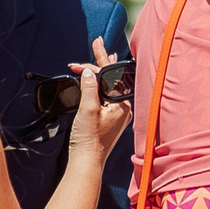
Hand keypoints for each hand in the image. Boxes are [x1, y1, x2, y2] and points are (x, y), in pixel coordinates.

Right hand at [65, 37, 131, 168]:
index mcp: (122, 104)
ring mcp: (117, 114)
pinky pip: (106, 96)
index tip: (93, 46)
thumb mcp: (87, 110)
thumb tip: (88, 72)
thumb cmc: (89, 141)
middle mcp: (123, 108)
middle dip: (98, 64)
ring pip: (109, 86)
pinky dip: (99, 85)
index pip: (111, 74)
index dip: (99, 60)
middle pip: (111, 79)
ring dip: (99, 72)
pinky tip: (96, 80)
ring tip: (100, 56)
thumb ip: (89, 88)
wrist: (86, 163)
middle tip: (94, 46)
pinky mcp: (109, 119)